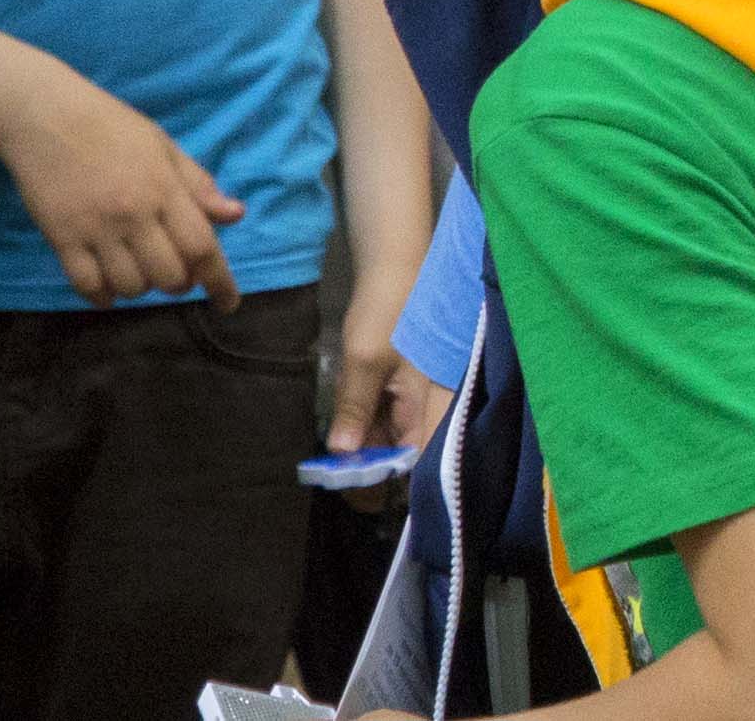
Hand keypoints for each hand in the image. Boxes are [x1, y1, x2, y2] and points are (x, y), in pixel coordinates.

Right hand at [0, 73, 244, 306]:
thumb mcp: (165, 147)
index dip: (220, 281)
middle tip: (177, 272)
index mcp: (164, 189)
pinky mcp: (61, 239)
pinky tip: (109, 288)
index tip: (228, 304)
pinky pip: (87, 285)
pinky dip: (103, 295)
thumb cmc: (112, 126)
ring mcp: (95, 229)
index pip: (202, 247)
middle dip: (180, 284)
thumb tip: (235, 215)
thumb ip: (198, 185)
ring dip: (143, 288)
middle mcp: (134, 215)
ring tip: (142, 272)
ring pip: (130, 286)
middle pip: (169, 275)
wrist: (46, 117)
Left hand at [330, 283, 423, 468]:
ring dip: (359, 445)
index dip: (386, 476)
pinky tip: (338, 428)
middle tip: (331, 474)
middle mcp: (421, 402)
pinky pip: (378, 413)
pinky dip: (359, 423)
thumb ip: (355, 409)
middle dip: (367, 464)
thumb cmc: (387, 312)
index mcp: (425, 401)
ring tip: (330, 457)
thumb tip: (342, 454)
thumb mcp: (364, 362)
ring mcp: (406, 391)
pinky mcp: (392, 380)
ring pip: (385, 432)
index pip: (412, 456)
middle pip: (398, 448)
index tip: (351, 488)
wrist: (392, 266)